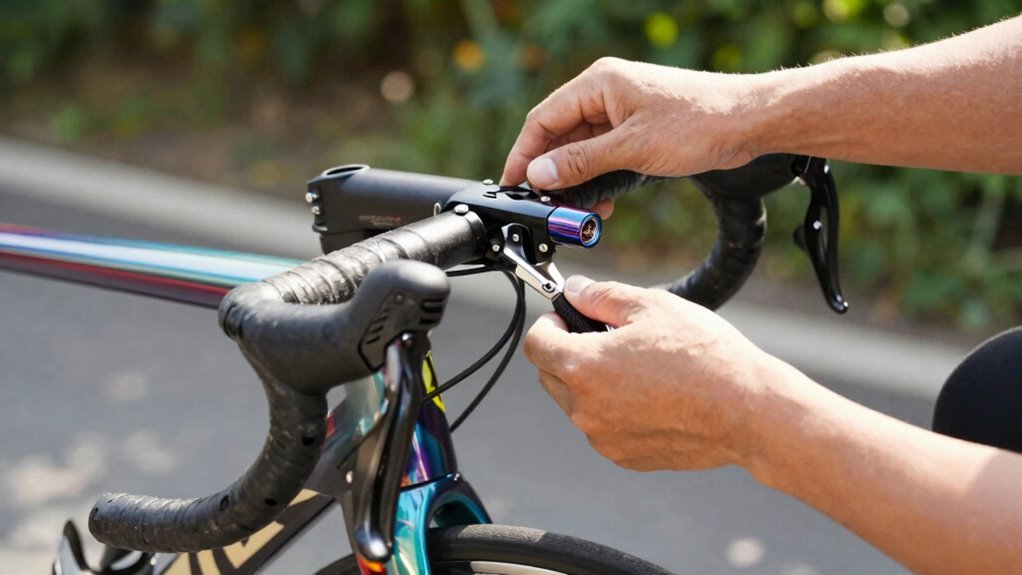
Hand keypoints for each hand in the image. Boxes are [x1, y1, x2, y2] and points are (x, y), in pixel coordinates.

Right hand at [501, 58, 763, 192]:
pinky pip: (604, 154)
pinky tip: (602, 203)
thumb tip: (540, 174)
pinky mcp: (638, 129)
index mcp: (599, 84)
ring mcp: (622, 111)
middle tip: (543, 205)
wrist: (750, 122)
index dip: (524, 154)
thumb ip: (581, 162)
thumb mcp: (632, 148)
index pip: (543, 119)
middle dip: (551, 172)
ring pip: (582, 149)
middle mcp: (606, 93)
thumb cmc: (700, 123)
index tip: (513, 185)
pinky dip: (598, 178)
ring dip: (577, 180)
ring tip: (576, 211)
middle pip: (559, 135)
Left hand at [523, 276, 787, 471]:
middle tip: (607, 335)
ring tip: (638, 365)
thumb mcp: (649, 305)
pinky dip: (615, 409)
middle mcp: (584, 410)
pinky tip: (652, 394)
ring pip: (577, 402)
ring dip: (592, 382)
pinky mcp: (626, 457)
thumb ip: (600, 295)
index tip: (568, 315)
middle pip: (551, 374)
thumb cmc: (703, 354)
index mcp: (583, 368)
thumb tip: (572, 290)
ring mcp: (603, 438)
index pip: (536, 343)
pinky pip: (604, 427)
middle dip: (568, 351)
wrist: (748, 410)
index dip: (549, 322)